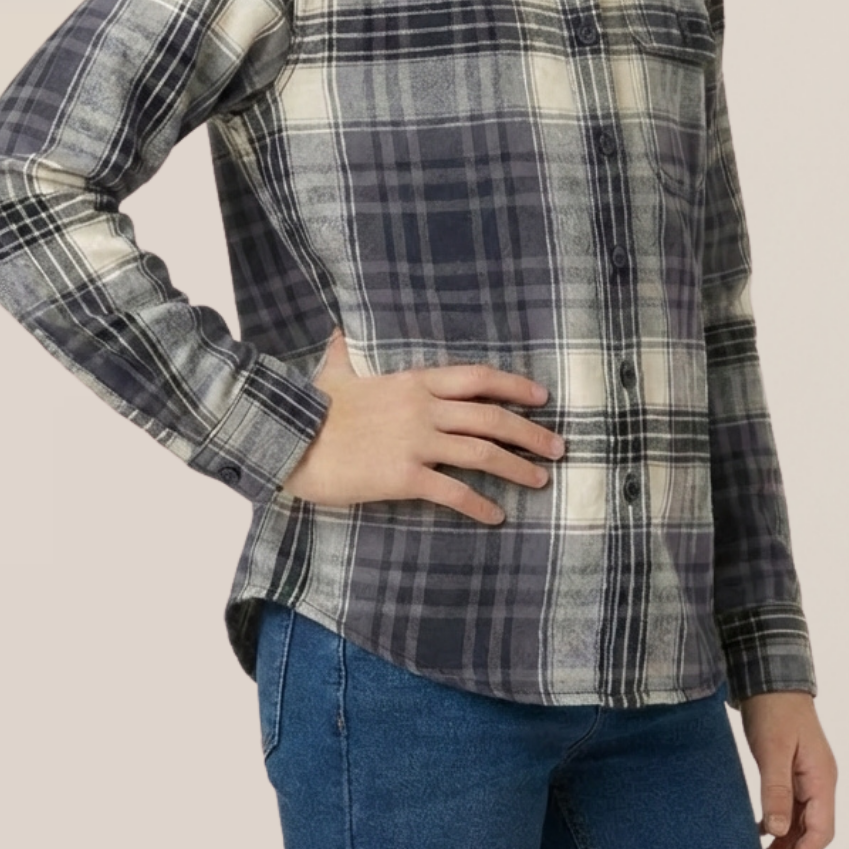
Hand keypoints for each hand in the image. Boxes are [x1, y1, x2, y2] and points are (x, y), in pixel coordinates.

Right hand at [279, 326, 564, 523]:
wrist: (290, 439)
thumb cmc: (311, 407)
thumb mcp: (333, 371)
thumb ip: (344, 352)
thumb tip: (338, 331)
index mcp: (413, 381)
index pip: (476, 377)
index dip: (513, 385)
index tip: (541, 396)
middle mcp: (423, 408)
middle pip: (490, 416)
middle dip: (530, 432)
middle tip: (558, 446)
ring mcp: (416, 442)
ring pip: (481, 452)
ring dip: (516, 467)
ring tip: (541, 480)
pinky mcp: (404, 477)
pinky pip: (453, 492)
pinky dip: (479, 505)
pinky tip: (496, 516)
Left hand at [739, 690, 836, 848]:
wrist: (769, 675)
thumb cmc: (773, 708)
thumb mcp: (772, 750)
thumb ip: (776, 790)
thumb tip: (778, 831)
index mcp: (822, 778)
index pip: (821, 831)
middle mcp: (819, 780)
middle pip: (812, 831)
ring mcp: (807, 775)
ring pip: (801, 821)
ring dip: (784, 842)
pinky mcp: (792, 769)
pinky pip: (791, 806)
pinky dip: (778, 823)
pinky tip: (761, 831)